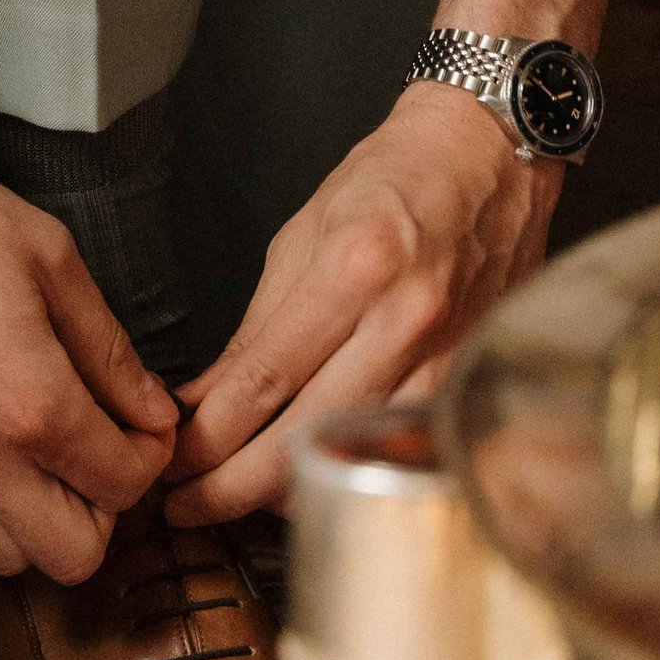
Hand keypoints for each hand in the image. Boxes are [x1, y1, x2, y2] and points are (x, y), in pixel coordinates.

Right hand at [0, 0, 175, 582]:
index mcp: (33, 404)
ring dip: (37, 519)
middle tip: (96, 450)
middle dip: (101, 511)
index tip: (144, 424)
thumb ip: (109, 348)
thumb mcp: (50, 259)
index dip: (150, 457)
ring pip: (2, 556)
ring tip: (38, 453)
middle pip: (72, 558)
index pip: (125, 485)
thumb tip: (155, 410)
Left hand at [162, 0, 611, 527]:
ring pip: (356, 453)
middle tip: (186, 506)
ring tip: (238, 498)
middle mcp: (404, 316)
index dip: (206, 438)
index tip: (170, 465)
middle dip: (233, 487)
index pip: (264, 379)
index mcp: (354, 266)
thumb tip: (203, 400)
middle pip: (306, 435)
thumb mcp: (304, 232)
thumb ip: (258, 326)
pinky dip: (352, 468)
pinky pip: (399, 446)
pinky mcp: (468, 374)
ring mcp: (446, 352)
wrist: (489, 152)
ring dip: (289, 489)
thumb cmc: (394, 178)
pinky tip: (315, 475)